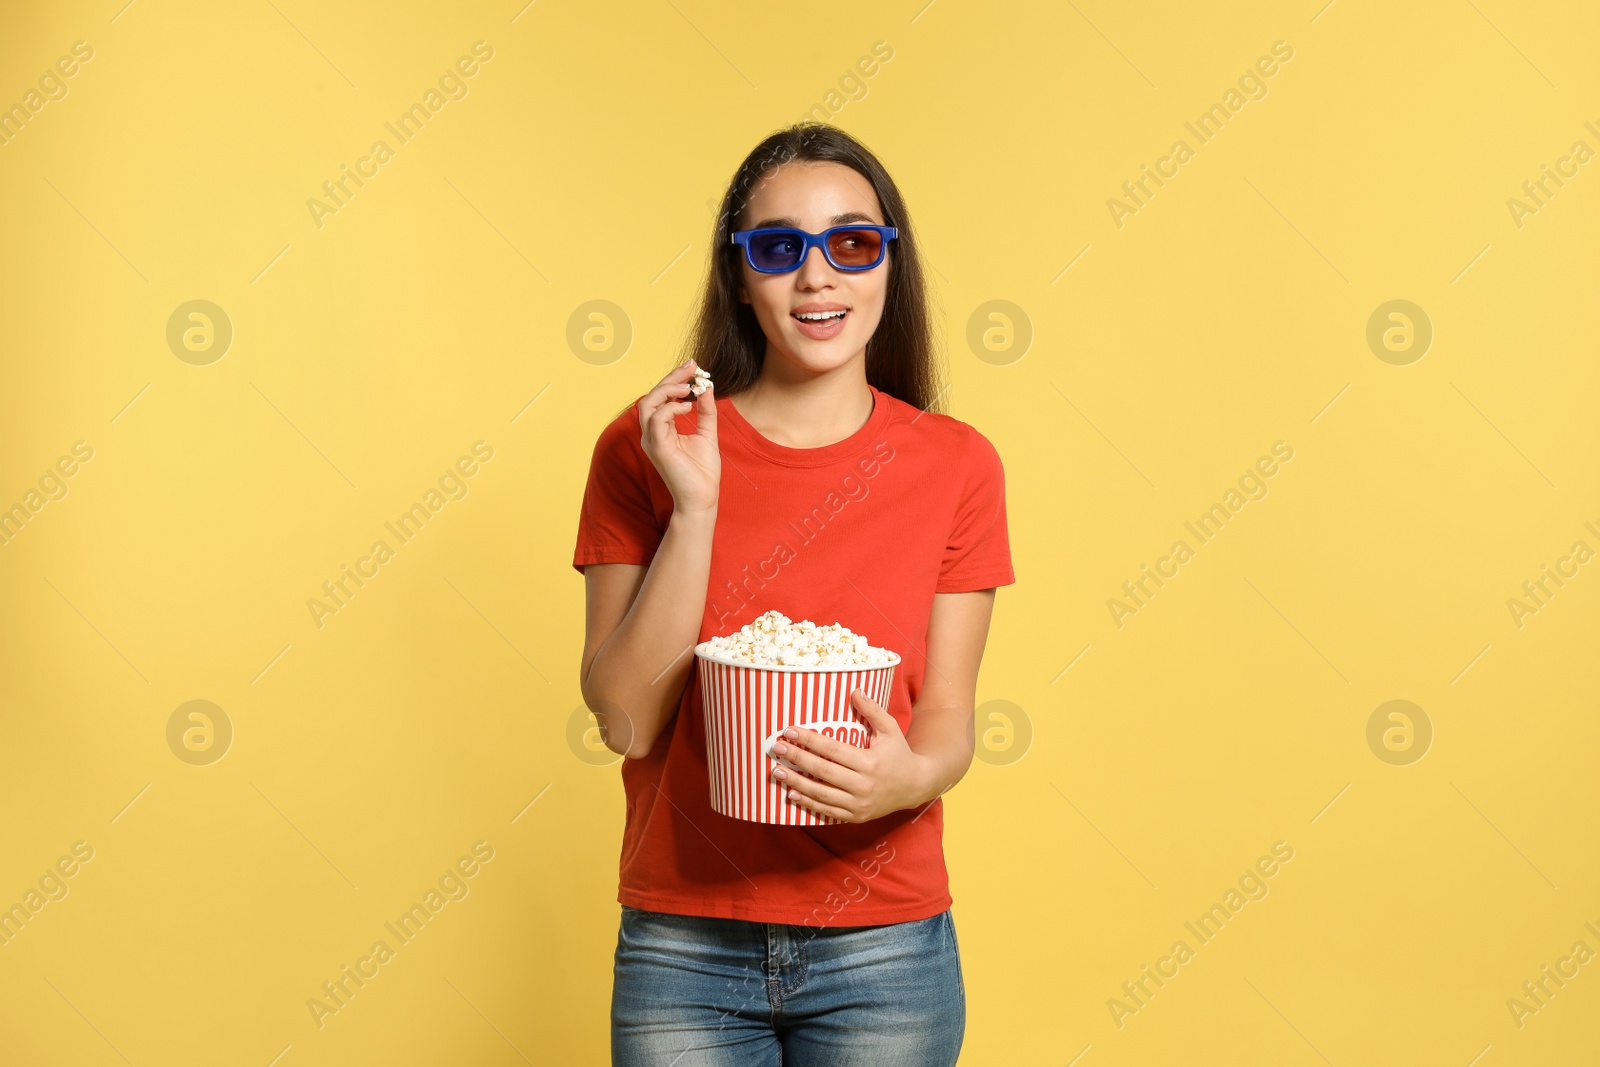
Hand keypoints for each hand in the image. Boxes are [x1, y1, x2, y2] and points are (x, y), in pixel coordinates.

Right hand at [638, 359, 717, 513]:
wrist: (702, 498)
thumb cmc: (702, 472)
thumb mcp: (707, 434)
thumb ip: (706, 411)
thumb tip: (706, 386)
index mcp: (661, 430)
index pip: (661, 398)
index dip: (675, 379)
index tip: (693, 366)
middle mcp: (652, 433)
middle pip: (652, 396)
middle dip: (671, 378)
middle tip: (692, 367)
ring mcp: (652, 440)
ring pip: (648, 404)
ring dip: (668, 390)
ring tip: (689, 387)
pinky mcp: (658, 448)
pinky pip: (656, 420)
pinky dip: (671, 408)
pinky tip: (689, 407)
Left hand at [769, 689, 933, 823]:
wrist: (916, 786)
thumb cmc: (900, 754)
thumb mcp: (890, 730)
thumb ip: (872, 710)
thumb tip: (854, 690)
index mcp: (870, 762)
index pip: (832, 750)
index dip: (808, 740)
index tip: (789, 731)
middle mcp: (863, 785)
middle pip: (822, 771)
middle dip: (797, 759)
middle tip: (776, 749)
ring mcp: (859, 804)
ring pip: (821, 794)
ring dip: (796, 783)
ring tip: (777, 772)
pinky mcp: (856, 816)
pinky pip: (828, 811)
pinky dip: (808, 804)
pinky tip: (792, 795)